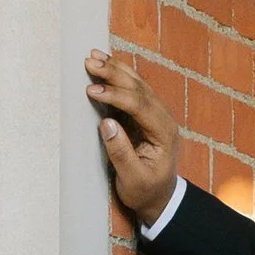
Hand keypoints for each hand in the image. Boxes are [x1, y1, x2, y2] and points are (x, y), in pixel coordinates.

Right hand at [85, 44, 180, 231]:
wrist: (160, 198)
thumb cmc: (146, 192)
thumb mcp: (133, 180)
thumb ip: (121, 153)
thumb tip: (106, 123)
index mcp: (164, 133)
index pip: (141, 106)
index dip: (116, 95)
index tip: (93, 91)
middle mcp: (163, 119)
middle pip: (139, 89)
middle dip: (114, 73)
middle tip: (90, 62)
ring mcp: (155, 115)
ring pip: (137, 85)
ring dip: (115, 69)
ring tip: (94, 56)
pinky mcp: (144, 115)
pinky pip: (132, 90)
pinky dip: (117, 77)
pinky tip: (104, 65)